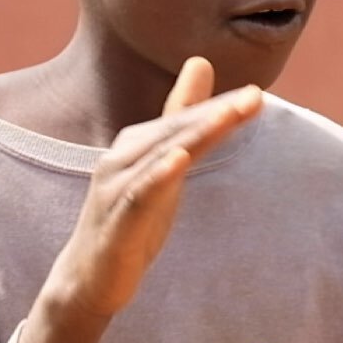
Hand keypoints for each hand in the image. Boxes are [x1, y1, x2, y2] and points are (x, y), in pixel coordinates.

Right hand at [44, 57, 262, 318]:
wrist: (86, 280)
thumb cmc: (129, 222)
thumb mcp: (163, 174)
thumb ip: (180, 125)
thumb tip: (200, 63)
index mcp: (134, 148)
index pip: (181, 121)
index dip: (217, 108)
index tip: (256, 96)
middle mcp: (120, 161)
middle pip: (172, 132)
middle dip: (213, 114)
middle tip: (253, 99)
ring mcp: (114, 191)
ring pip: (159, 157)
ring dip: (193, 136)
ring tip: (226, 117)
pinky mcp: (115, 225)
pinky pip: (138, 195)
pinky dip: (158, 176)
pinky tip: (179, 160)